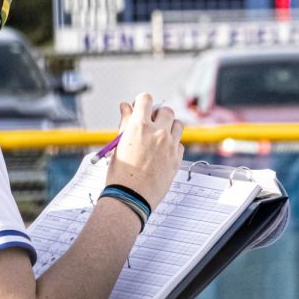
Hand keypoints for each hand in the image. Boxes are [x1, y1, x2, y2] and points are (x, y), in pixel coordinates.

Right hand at [107, 93, 183, 210]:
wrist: (130, 198)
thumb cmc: (119, 174)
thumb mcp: (118, 145)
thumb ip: (125, 123)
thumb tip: (125, 106)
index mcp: (139, 126)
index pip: (146, 99)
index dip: (143, 102)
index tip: (141, 109)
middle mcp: (157, 132)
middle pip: (166, 110)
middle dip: (158, 115)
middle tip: (151, 126)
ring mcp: (170, 146)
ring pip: (178, 124)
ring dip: (170, 127)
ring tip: (159, 139)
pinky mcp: (177, 159)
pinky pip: (180, 144)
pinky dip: (173, 145)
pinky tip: (162, 155)